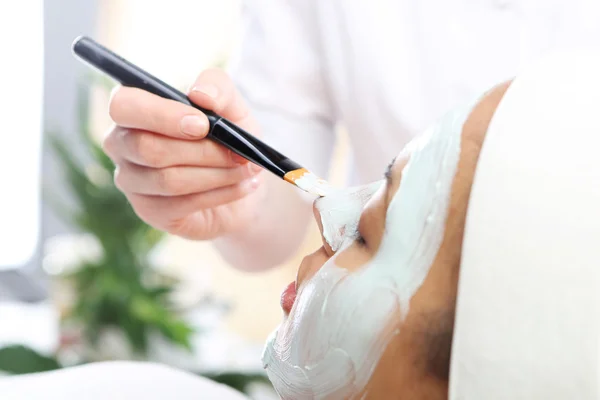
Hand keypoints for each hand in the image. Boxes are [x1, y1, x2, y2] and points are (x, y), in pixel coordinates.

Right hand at [103, 68, 264, 239]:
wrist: (241, 180)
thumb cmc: (228, 137)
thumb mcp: (232, 107)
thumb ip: (218, 88)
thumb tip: (200, 93)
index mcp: (134, 110)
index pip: (123, 105)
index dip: (160, 115)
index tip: (202, 124)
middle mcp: (122, 144)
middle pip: (147, 148)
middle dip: (202, 151)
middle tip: (239, 153)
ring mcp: (132, 181)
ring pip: (168, 179)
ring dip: (216, 174)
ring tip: (246, 169)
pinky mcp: (150, 211)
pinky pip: (182, 204)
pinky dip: (220, 194)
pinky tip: (243, 186)